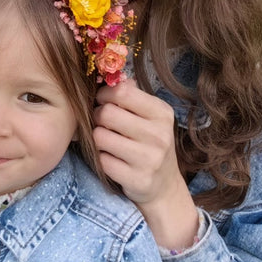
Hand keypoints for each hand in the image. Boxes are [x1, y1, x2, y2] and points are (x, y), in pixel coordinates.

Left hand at [93, 80, 199, 249]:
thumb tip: (111, 75)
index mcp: (162, 113)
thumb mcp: (150, 117)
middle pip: (106, 113)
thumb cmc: (150, 144)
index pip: (122, 91)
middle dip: (97, 117)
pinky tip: (111, 159)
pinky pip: (102, 160)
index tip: (103, 101)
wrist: (164, 186)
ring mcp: (149, 159)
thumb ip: (131, 95)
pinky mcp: (137, 179)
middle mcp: (159, 135)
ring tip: (107, 142)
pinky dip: (101, 159)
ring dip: (97, 139)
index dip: (104, 94)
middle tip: (102, 123)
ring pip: (99, 137)